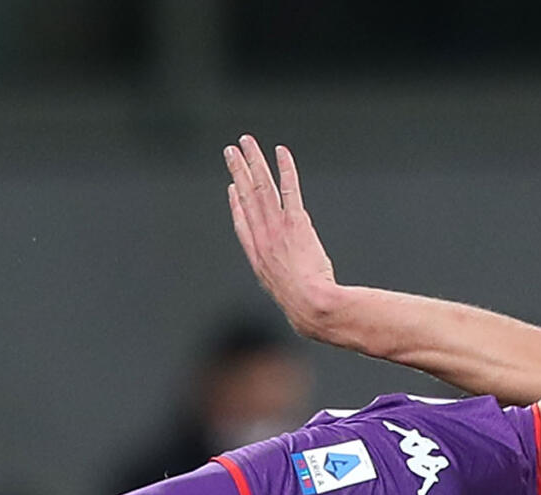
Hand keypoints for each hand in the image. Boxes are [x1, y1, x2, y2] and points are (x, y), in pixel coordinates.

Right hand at [224, 135, 342, 340]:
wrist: (310, 306)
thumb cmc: (303, 306)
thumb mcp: (286, 293)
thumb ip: (285, 276)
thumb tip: (295, 271)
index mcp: (257, 255)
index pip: (242, 221)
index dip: (236, 201)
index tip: (233, 186)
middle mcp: (263, 237)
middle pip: (247, 196)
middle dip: (238, 170)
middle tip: (231, 151)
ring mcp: (277, 228)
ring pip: (262, 187)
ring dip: (254, 160)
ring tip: (246, 142)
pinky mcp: (295, 223)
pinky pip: (289, 189)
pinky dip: (285, 168)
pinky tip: (281, 152)